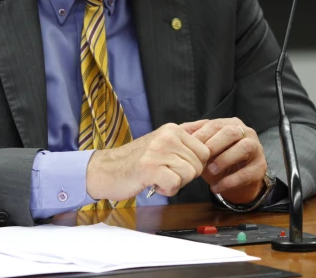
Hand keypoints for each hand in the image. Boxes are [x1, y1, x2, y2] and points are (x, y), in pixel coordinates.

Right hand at [86, 123, 210, 200]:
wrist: (106, 170)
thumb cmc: (136, 160)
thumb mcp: (162, 141)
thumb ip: (185, 134)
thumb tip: (209, 124)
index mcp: (172, 129)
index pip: (204, 151)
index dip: (193, 166)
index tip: (175, 166)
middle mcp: (167, 137)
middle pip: (198, 165)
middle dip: (184, 176)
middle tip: (164, 173)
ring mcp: (158, 151)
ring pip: (188, 175)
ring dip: (175, 183)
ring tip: (157, 177)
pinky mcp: (150, 168)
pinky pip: (175, 184)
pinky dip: (167, 190)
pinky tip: (154, 184)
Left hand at [184, 118, 267, 204]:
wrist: (237, 178)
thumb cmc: (218, 158)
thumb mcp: (205, 147)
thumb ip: (193, 138)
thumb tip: (176, 131)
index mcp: (230, 124)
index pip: (215, 125)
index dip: (201, 135)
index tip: (187, 148)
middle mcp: (246, 132)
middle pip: (231, 132)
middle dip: (214, 144)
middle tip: (200, 158)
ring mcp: (256, 148)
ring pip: (243, 148)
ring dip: (225, 159)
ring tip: (210, 171)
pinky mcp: (260, 167)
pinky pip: (246, 173)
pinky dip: (229, 181)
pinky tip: (215, 187)